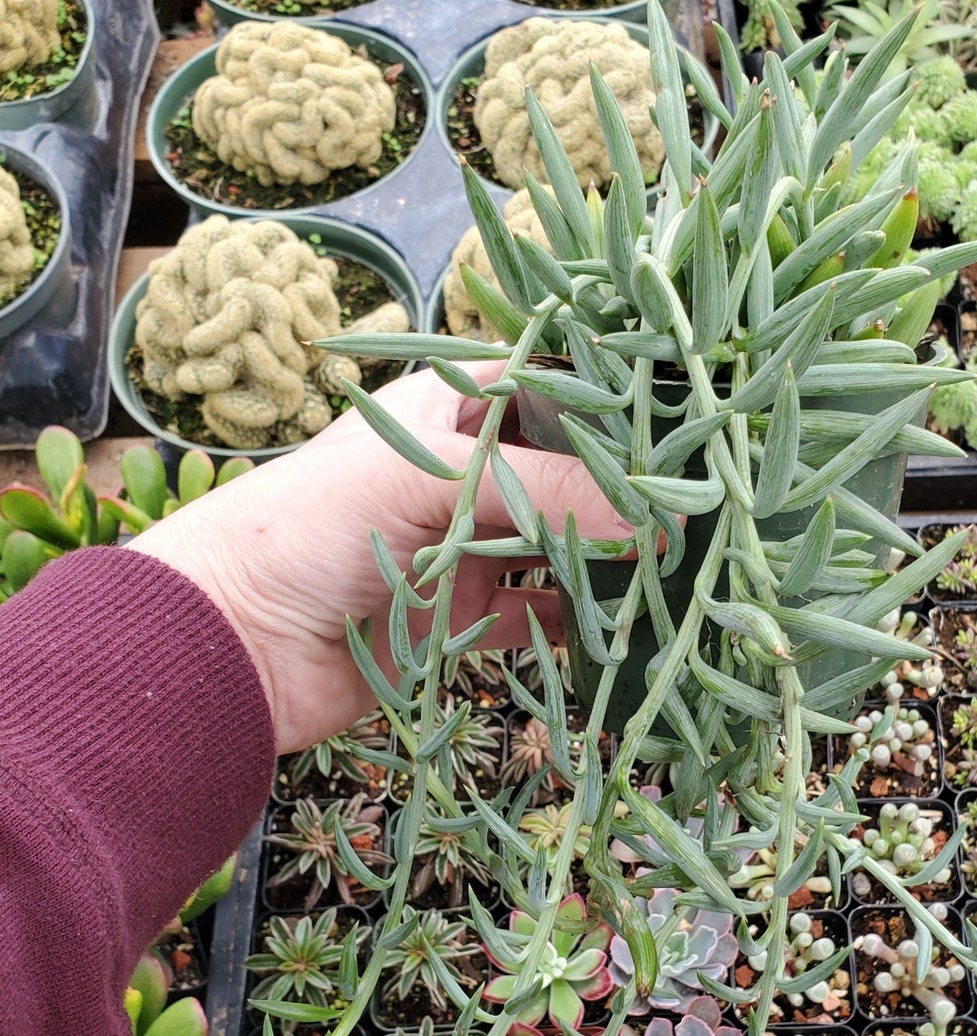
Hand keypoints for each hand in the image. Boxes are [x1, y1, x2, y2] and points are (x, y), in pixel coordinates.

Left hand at [133, 362, 628, 752]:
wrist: (227, 645)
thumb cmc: (310, 525)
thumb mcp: (426, 481)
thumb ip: (543, 492)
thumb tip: (657, 517)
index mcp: (440, 414)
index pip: (539, 390)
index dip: (603, 405)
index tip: (673, 423)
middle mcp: (456, 478)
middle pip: (557, 475)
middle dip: (618, 492)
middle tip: (690, 506)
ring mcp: (459, 550)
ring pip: (552, 548)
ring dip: (604, 560)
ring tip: (671, 566)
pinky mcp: (457, 620)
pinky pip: (531, 619)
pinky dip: (572, 626)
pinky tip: (619, 629)